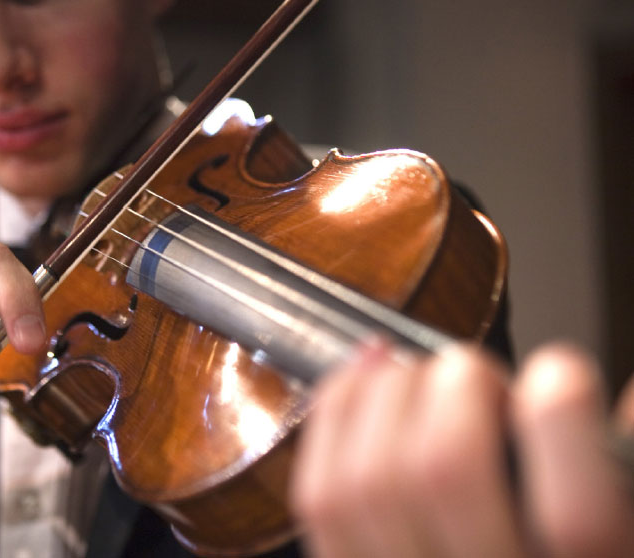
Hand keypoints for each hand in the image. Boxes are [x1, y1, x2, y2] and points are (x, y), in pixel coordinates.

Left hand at [290, 339, 633, 556]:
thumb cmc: (545, 549)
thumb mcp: (619, 523)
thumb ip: (620, 466)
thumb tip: (624, 399)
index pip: (577, 520)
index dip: (560, 424)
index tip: (558, 375)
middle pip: (444, 472)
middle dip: (453, 386)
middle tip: (470, 372)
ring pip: (368, 476)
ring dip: (386, 392)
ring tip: (417, 374)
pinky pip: (320, 494)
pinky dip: (336, 414)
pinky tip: (362, 379)